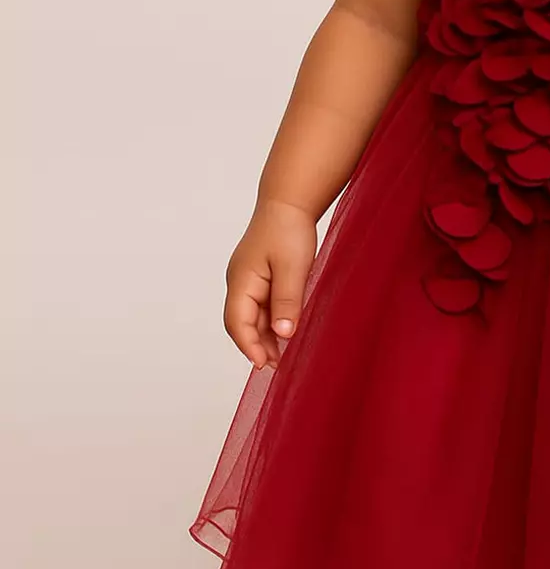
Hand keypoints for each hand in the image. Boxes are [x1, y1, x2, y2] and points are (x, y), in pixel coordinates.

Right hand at [223, 198, 317, 369]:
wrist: (289, 201)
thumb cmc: (288, 230)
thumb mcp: (292, 268)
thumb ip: (286, 302)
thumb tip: (282, 334)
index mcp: (241, 281)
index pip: (237, 322)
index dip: (249, 346)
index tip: (264, 365)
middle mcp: (239, 282)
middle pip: (242, 323)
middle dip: (256, 346)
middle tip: (276, 366)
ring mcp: (248, 279)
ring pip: (252, 316)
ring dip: (264, 336)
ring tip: (281, 355)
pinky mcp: (260, 276)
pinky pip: (261, 305)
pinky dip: (271, 321)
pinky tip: (284, 331)